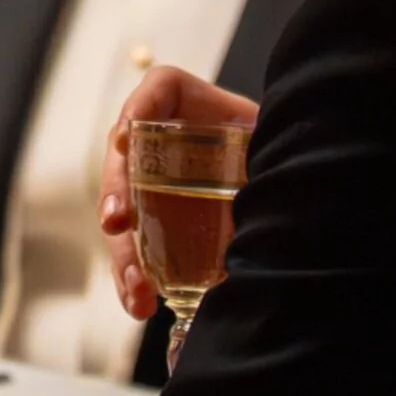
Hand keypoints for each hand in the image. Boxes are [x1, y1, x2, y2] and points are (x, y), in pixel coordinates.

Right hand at [96, 66, 258, 319]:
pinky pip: (135, 248)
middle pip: (125, 161)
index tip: (127, 140)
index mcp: (184, 101)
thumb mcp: (269, 138)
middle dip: (116, 195)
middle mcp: (155, 138)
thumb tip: (266, 182)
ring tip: (136, 288)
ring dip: (124, 252)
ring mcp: (148, 183)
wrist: (280, 178)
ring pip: (122, 214)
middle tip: (118, 224)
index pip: (156, 92)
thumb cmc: (273, 147)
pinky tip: (140, 304)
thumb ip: (266, 148)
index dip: (138, 111)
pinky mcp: (151, 222)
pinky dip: (134, 277)